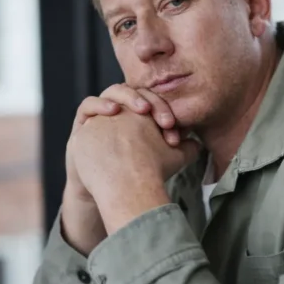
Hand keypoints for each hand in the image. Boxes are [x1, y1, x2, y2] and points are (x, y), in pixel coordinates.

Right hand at [62, 84, 181, 253]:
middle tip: (163, 119)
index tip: (174, 127)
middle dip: (151, 102)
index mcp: (142, 114)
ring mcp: (102, 115)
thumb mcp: (165, 160)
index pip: (155, 99)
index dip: (165, 108)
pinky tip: (114, 111)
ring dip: (128, 97)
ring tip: (142, 110)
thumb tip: (200, 142)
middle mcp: (123, 110)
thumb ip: (183, 149)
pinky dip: (99, 104)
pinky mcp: (83, 124)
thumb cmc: (138, 174)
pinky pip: (88, 105)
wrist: (108, 192)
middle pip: (136, 91)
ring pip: (113, 92)